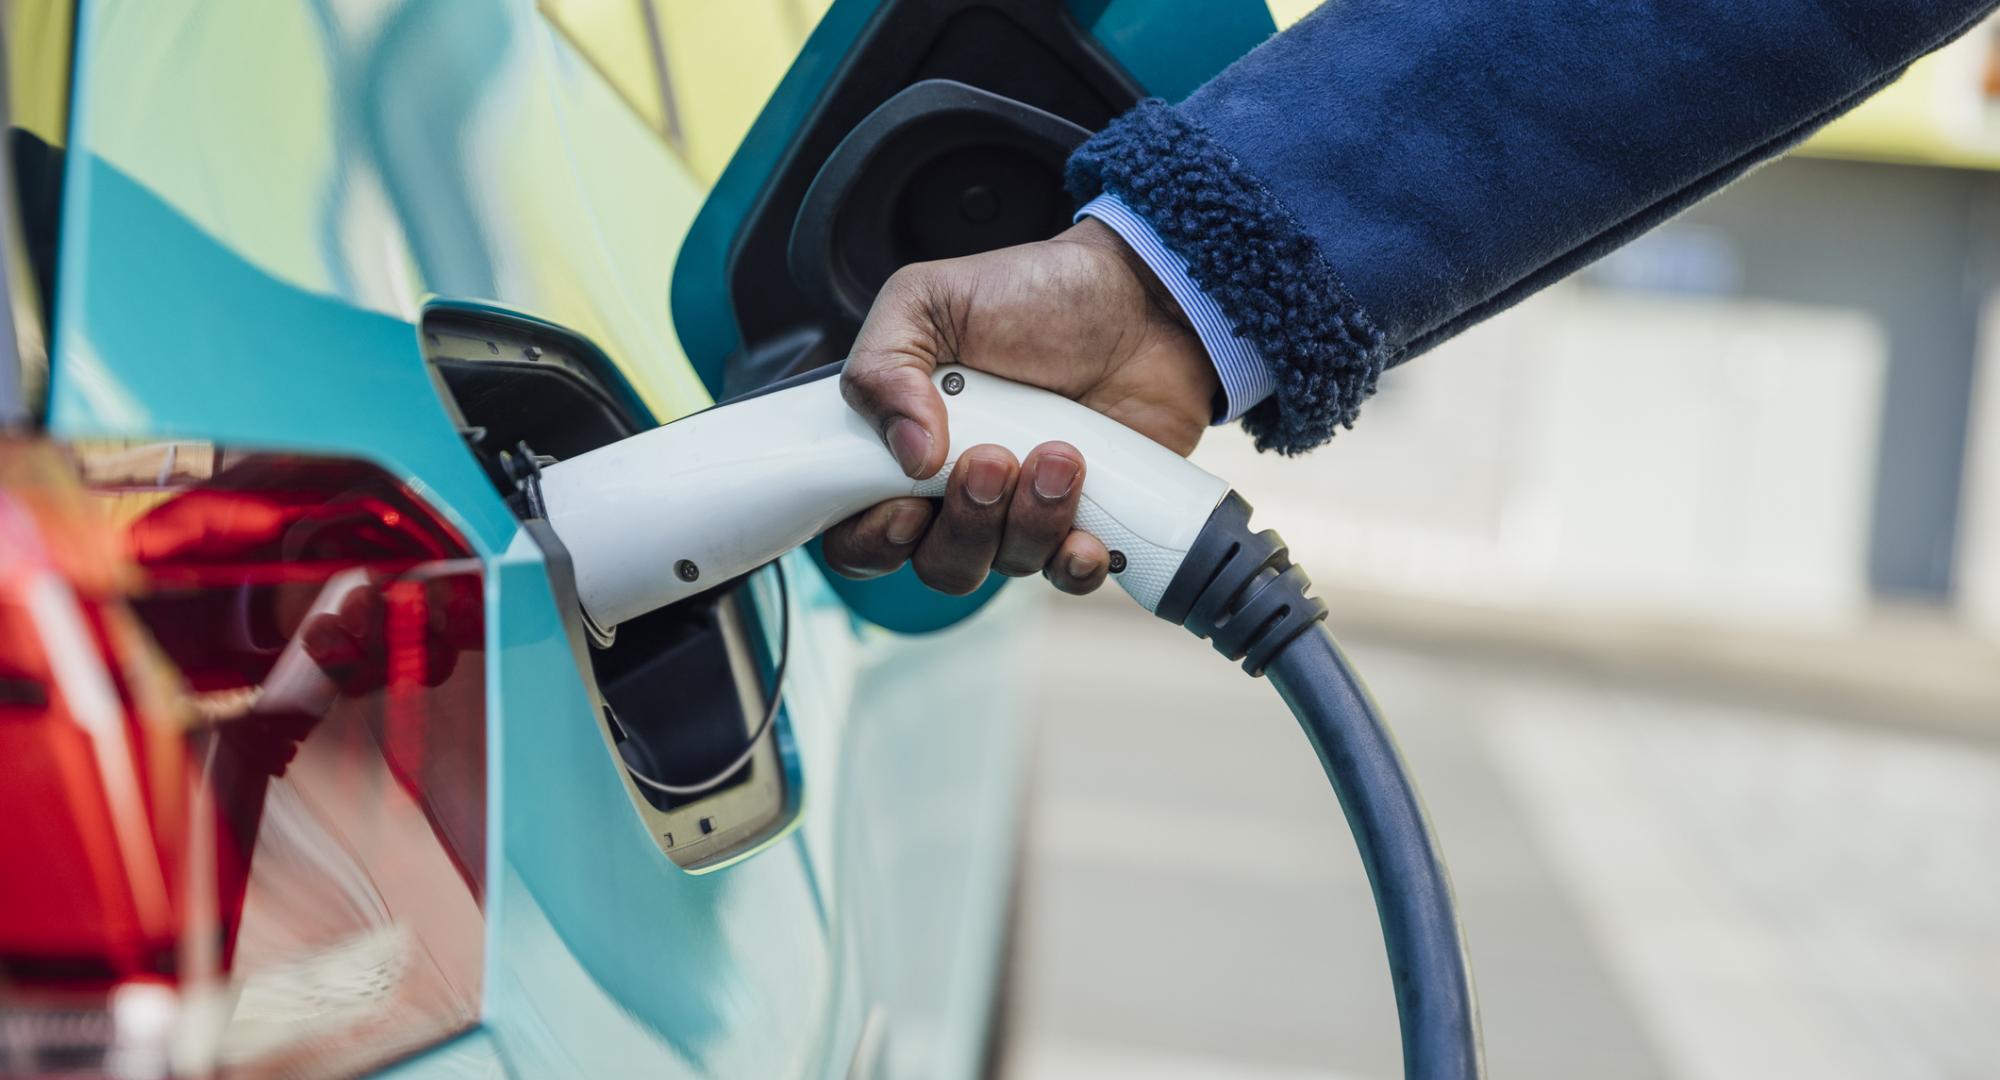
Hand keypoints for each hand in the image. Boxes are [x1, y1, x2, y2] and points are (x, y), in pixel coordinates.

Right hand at [825, 218, 1218, 595]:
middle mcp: (961, 492)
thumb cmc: (1031, 293)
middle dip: (965, 524)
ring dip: (1030, 521)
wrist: (1141, 295)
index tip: (906, 509)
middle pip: (937, 563)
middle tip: (994, 459)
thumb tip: (908, 457)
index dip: (873, 542)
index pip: (861, 533)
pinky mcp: (1090, 520)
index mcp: (907, 448)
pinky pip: (1070, 576)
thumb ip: (883, 368)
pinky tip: (1090, 530)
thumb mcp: (927, 300)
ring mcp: (1026, 511)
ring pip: (1006, 566)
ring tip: (1060, 453)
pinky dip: (1076, 564)